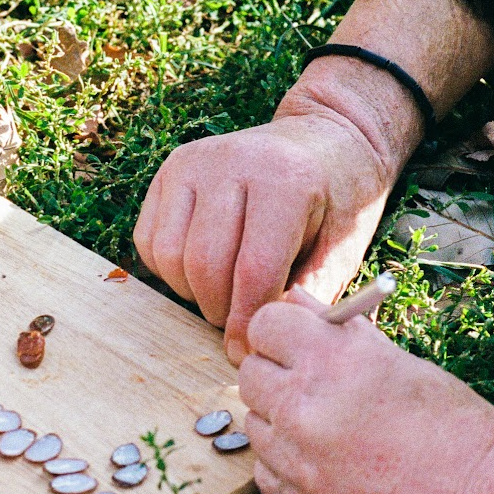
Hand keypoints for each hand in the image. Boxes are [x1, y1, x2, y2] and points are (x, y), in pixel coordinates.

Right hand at [133, 109, 391, 364]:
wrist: (323, 140)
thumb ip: (311, 291)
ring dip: (192, 292)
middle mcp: (231, 162)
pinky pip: (150, 241)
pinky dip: (171, 271)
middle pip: (205, 265)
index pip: (254, 269)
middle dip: (219, 310)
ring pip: (171, 256)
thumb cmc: (337, 201)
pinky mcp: (169, 170)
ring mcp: (193, 162)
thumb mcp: (344, 246)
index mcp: (285, 180)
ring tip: (224, 295)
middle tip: (237, 325)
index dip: (248, 321)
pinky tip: (203, 271)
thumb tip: (271, 334)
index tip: (247, 352)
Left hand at [240, 289, 493, 493]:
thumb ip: (337, 329)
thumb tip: (295, 298)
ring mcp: (295, 460)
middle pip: (249, 374)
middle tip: (312, 386)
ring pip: (254, 423)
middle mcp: (303, 406)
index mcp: (332, 360)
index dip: (280, 330)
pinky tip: (329, 466)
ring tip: (331, 431)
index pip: (264, 323)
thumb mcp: (399, 362)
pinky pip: (264, 470)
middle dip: (276, 374)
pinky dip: (287, 466)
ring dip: (280, 422)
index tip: (293, 341)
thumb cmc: (452, 427)